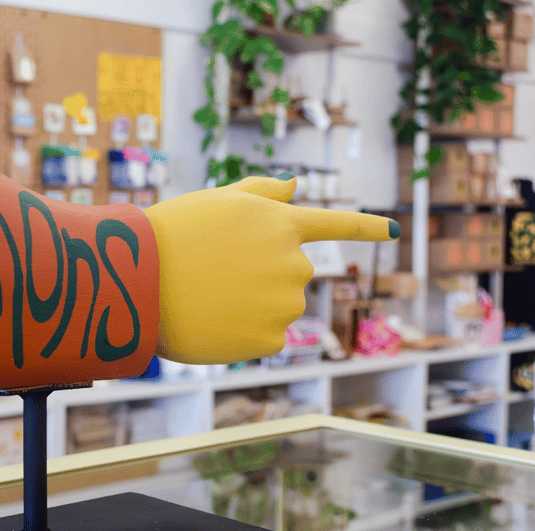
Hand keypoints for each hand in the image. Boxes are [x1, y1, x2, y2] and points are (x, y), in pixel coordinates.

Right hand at [143, 174, 398, 363]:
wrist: (141, 279)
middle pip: (291, 274)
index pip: (334, 225)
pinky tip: (215, 321)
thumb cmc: (171, 235)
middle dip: (263, 275)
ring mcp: (284, 301)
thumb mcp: (216, 202)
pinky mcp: (270, 339)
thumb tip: (296, 186)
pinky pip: (266, 338)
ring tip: (210, 297)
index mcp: (281, 223)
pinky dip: (243, 334)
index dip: (365, 227)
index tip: (394, 231)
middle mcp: (293, 261)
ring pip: (278, 308)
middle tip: (216, 273)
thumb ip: (261, 196)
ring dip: (253, 305)